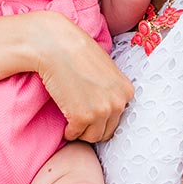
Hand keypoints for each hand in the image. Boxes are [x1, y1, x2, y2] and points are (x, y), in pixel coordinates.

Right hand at [34, 13, 133, 141]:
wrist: (56, 46)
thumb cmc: (77, 53)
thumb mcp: (106, 70)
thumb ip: (111, 89)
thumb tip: (107, 105)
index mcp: (126, 91)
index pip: (119, 118)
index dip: (103, 117)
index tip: (91, 113)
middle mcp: (118, 103)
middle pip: (107, 131)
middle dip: (93, 127)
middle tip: (80, 119)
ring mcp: (101, 112)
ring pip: (93, 137)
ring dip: (82, 131)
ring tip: (72, 121)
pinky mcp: (82, 117)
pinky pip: (75, 135)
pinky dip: (68, 132)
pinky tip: (64, 122)